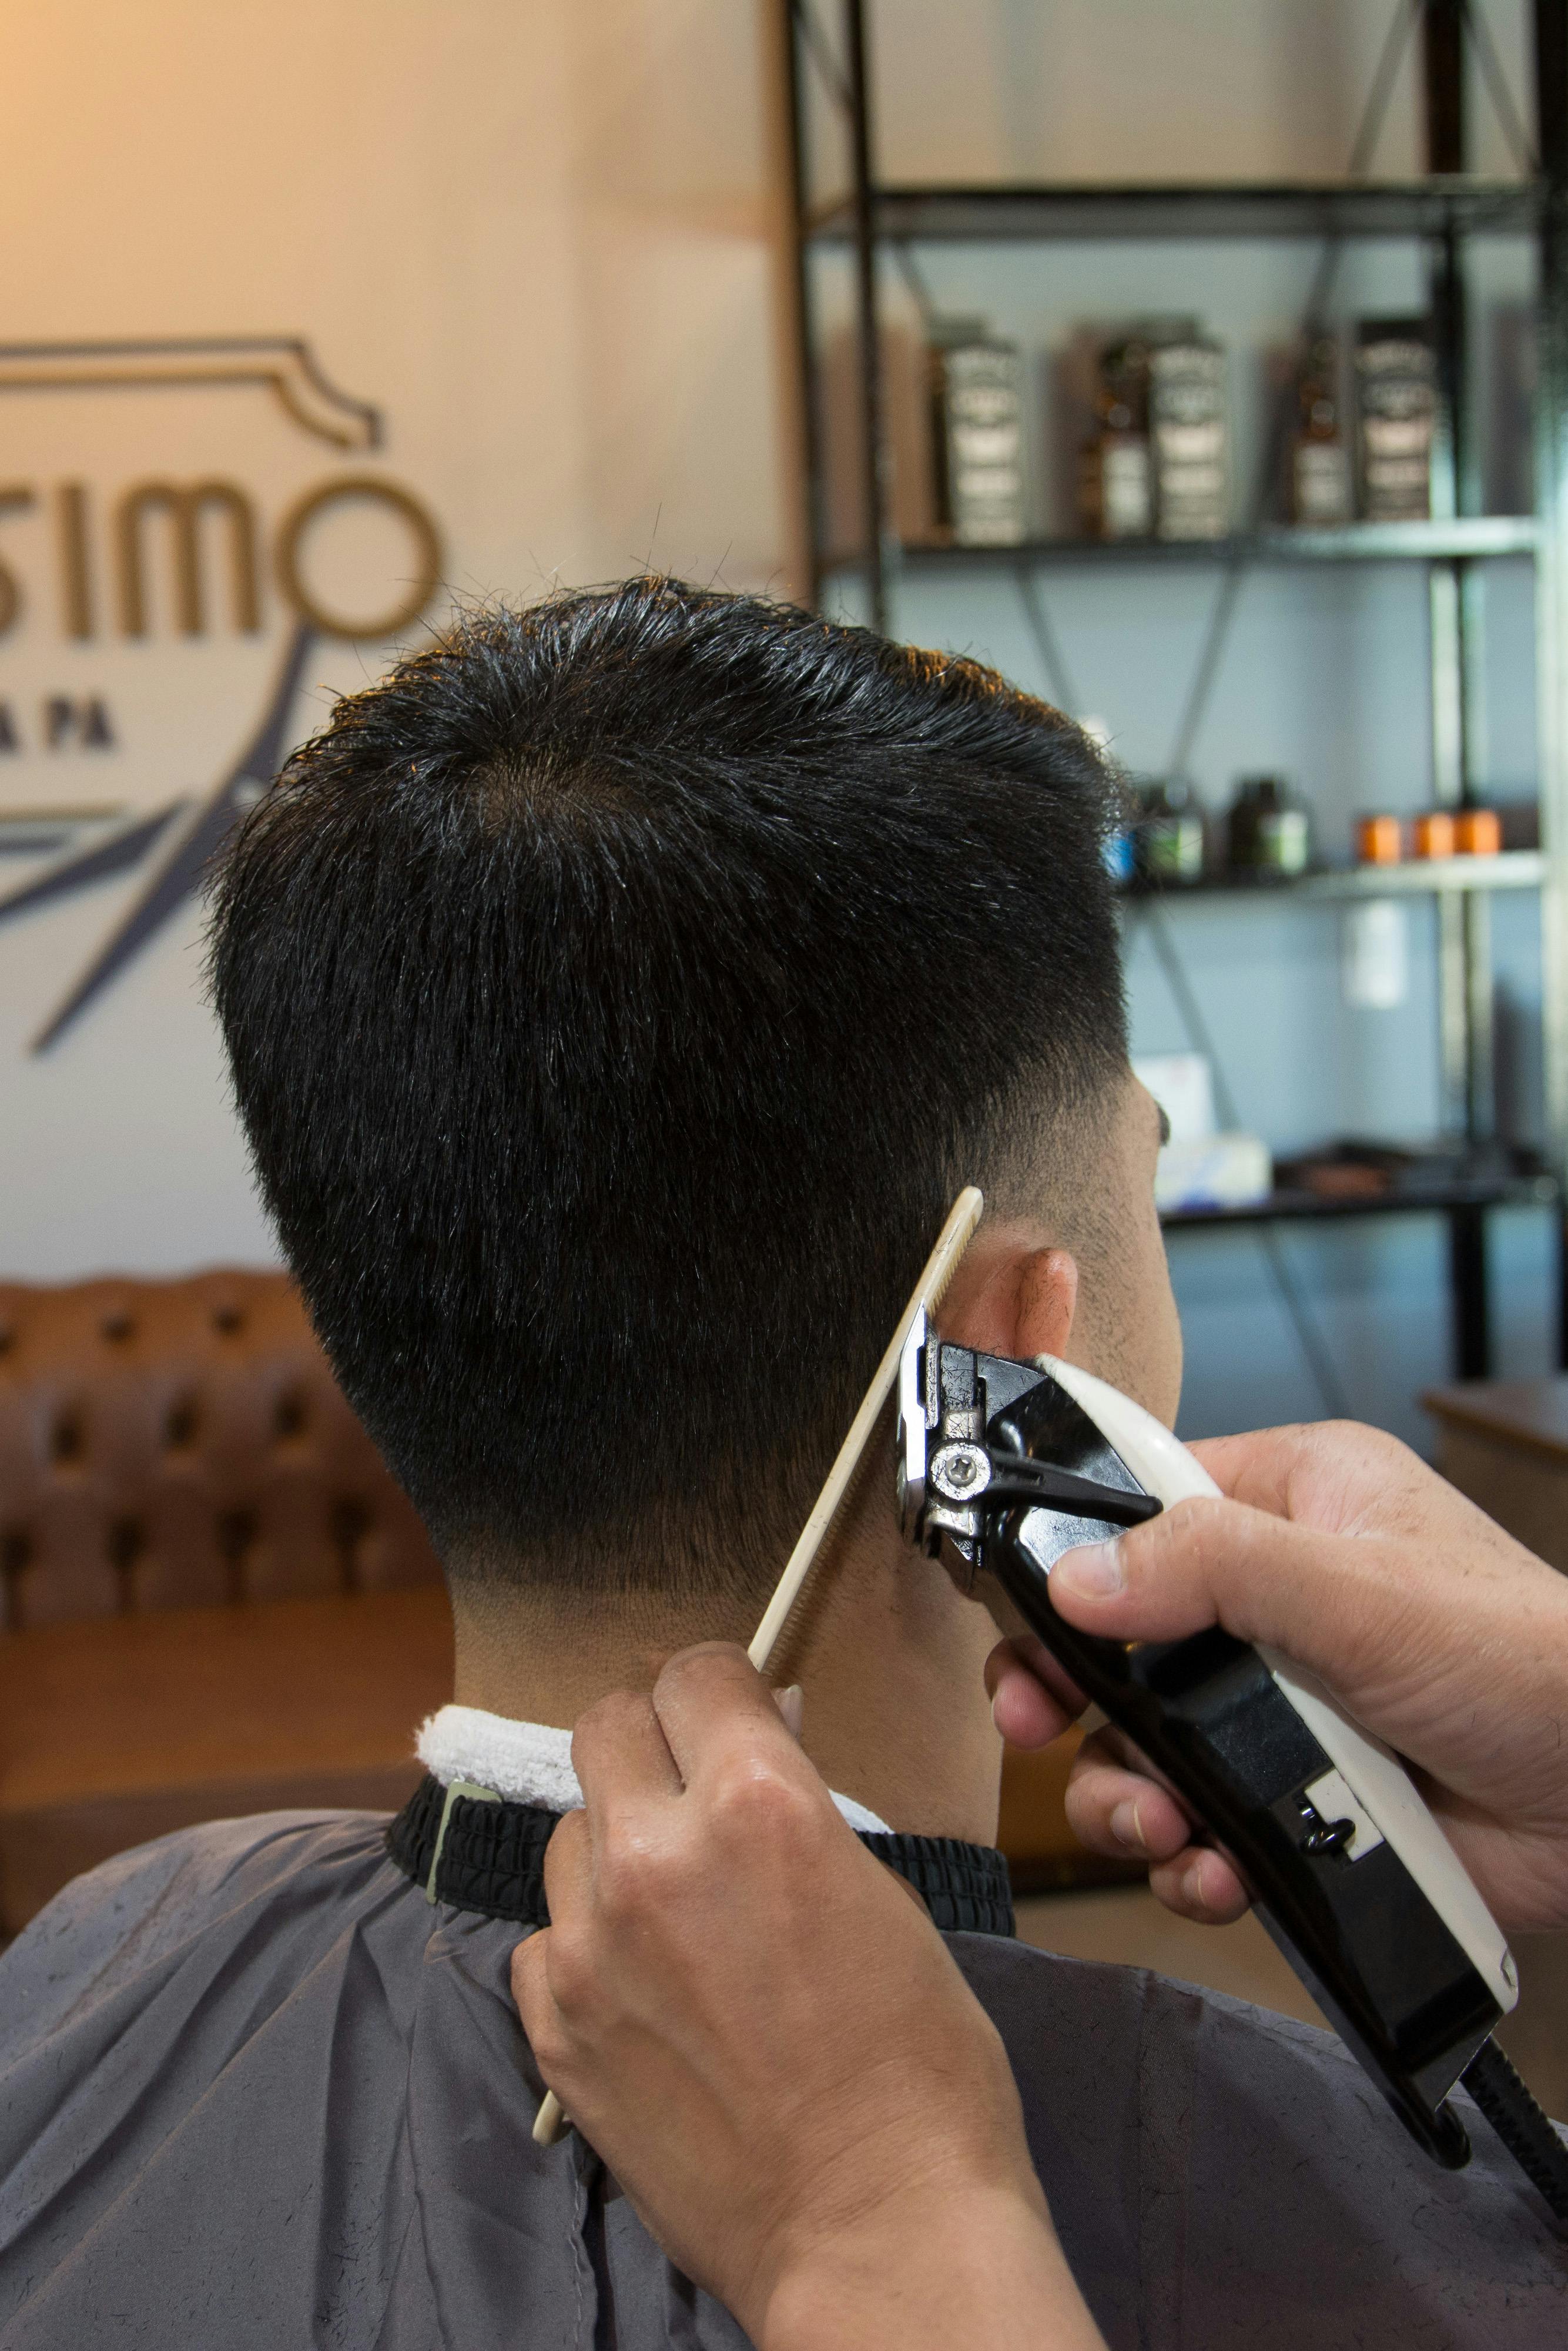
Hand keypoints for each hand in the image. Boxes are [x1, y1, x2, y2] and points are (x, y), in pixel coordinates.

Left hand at [511, 1643, 1104, 2350]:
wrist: (875, 2227)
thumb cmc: (918, 2068)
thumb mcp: (879, 1892)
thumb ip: (793, 1809)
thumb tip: (756, 1749)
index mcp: (758, 1803)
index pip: (694, 1674)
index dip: (719, 1685)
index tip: (730, 1708)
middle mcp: (657, 1855)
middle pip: (604, 1726)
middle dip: (649, 1739)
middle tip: (686, 1780)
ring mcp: (593, 1944)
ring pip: (570, 1836)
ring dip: (615, 1848)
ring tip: (674, 1907)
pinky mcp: (557, 2026)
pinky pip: (546, 1941)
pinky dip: (587, 1947)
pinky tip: (645, 1986)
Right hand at [986, 1420, 1567, 1934]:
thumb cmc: (1533, 1663)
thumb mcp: (1361, 1592)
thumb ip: (1215, 1568)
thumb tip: (1081, 1576)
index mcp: (1294, 1503)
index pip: (1142, 1502)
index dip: (1068, 1557)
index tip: (1016, 1612)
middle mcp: (1276, 1598)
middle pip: (1119, 1636)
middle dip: (1072, 1693)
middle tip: (1036, 1725)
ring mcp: (1283, 1706)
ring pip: (1145, 1744)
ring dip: (1128, 1794)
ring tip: (1156, 1826)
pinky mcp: (1296, 1800)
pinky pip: (1200, 1827)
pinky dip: (1191, 1859)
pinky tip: (1212, 1872)